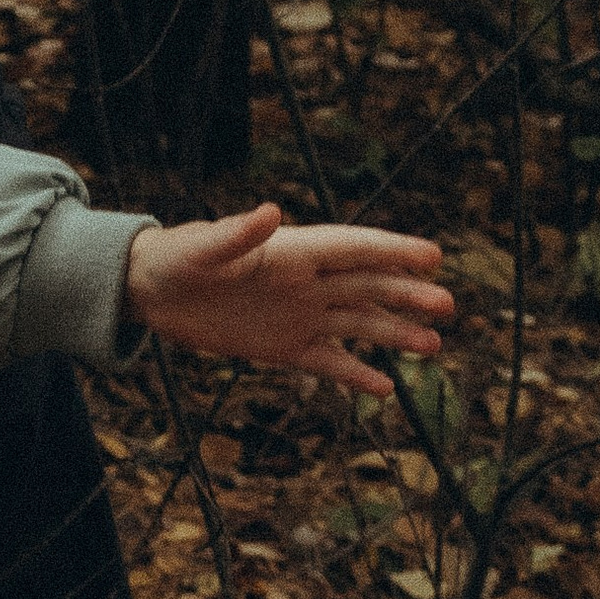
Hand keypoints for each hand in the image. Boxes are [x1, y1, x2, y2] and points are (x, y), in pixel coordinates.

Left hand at [126, 205, 451, 392]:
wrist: (151, 291)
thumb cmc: (177, 257)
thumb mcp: (203, 247)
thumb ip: (238, 234)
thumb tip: (270, 211)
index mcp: (293, 251)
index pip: (353, 249)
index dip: (392, 251)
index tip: (432, 256)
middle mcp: (305, 282)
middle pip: (367, 287)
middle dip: (407, 294)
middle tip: (448, 305)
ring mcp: (298, 315)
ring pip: (357, 324)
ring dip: (394, 333)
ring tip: (433, 345)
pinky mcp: (283, 347)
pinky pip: (327, 362)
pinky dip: (355, 373)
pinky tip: (386, 387)